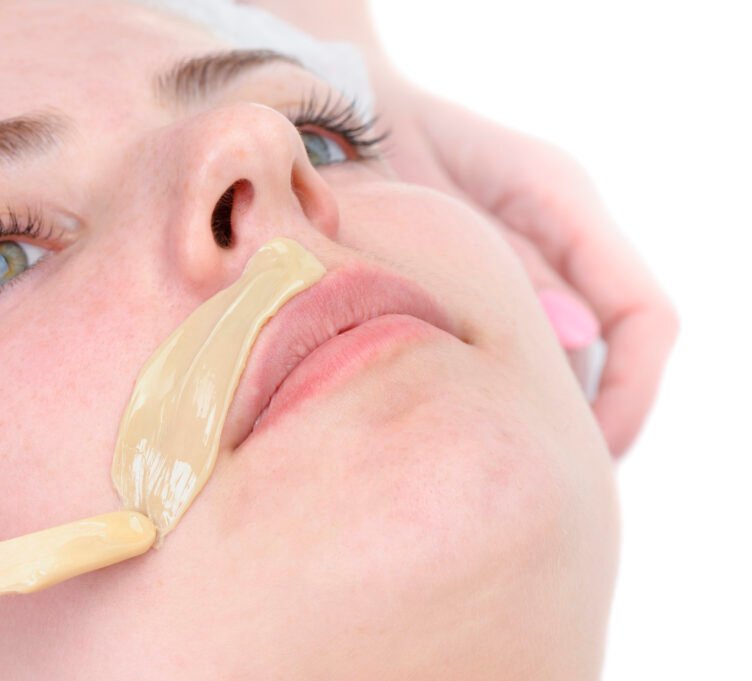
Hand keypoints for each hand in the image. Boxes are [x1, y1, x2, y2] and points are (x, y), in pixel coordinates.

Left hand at [370, 73, 679, 456]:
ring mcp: (521, 255)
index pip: (643, 316)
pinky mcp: (480, 280)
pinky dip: (502, 388)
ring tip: (491, 459)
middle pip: (611, 349)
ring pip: (561, 355)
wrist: (328, 119)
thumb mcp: (440, 207)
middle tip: (535, 476)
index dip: (630, 393)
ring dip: (539, 409)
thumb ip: (509, 269)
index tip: (594, 453)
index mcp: (561, 201)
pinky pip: (516, 346)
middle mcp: (555, 230)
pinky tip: (459, 422)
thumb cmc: (379, 145)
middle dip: (585, 420)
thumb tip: (578, 341)